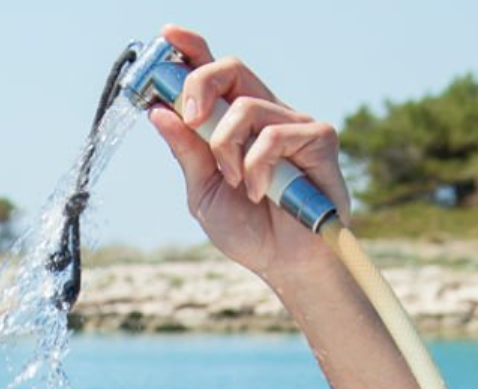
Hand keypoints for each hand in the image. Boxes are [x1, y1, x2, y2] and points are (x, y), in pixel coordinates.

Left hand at [147, 25, 351, 279]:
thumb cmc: (248, 229)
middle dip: (199, 84)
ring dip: (227, 149)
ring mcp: (292, 122)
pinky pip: (273, 135)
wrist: (284, 264)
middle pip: (231, 67)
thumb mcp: (203, 191)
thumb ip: (186, 152)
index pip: (213, 74)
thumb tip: (158, 113)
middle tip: (190, 119)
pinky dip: (257, 167)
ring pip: (246, 106)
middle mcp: (264, 114)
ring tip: (235, 184)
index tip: (167, 35)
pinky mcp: (318, 137)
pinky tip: (260, 192)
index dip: (191, 49)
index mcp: (233, 123)